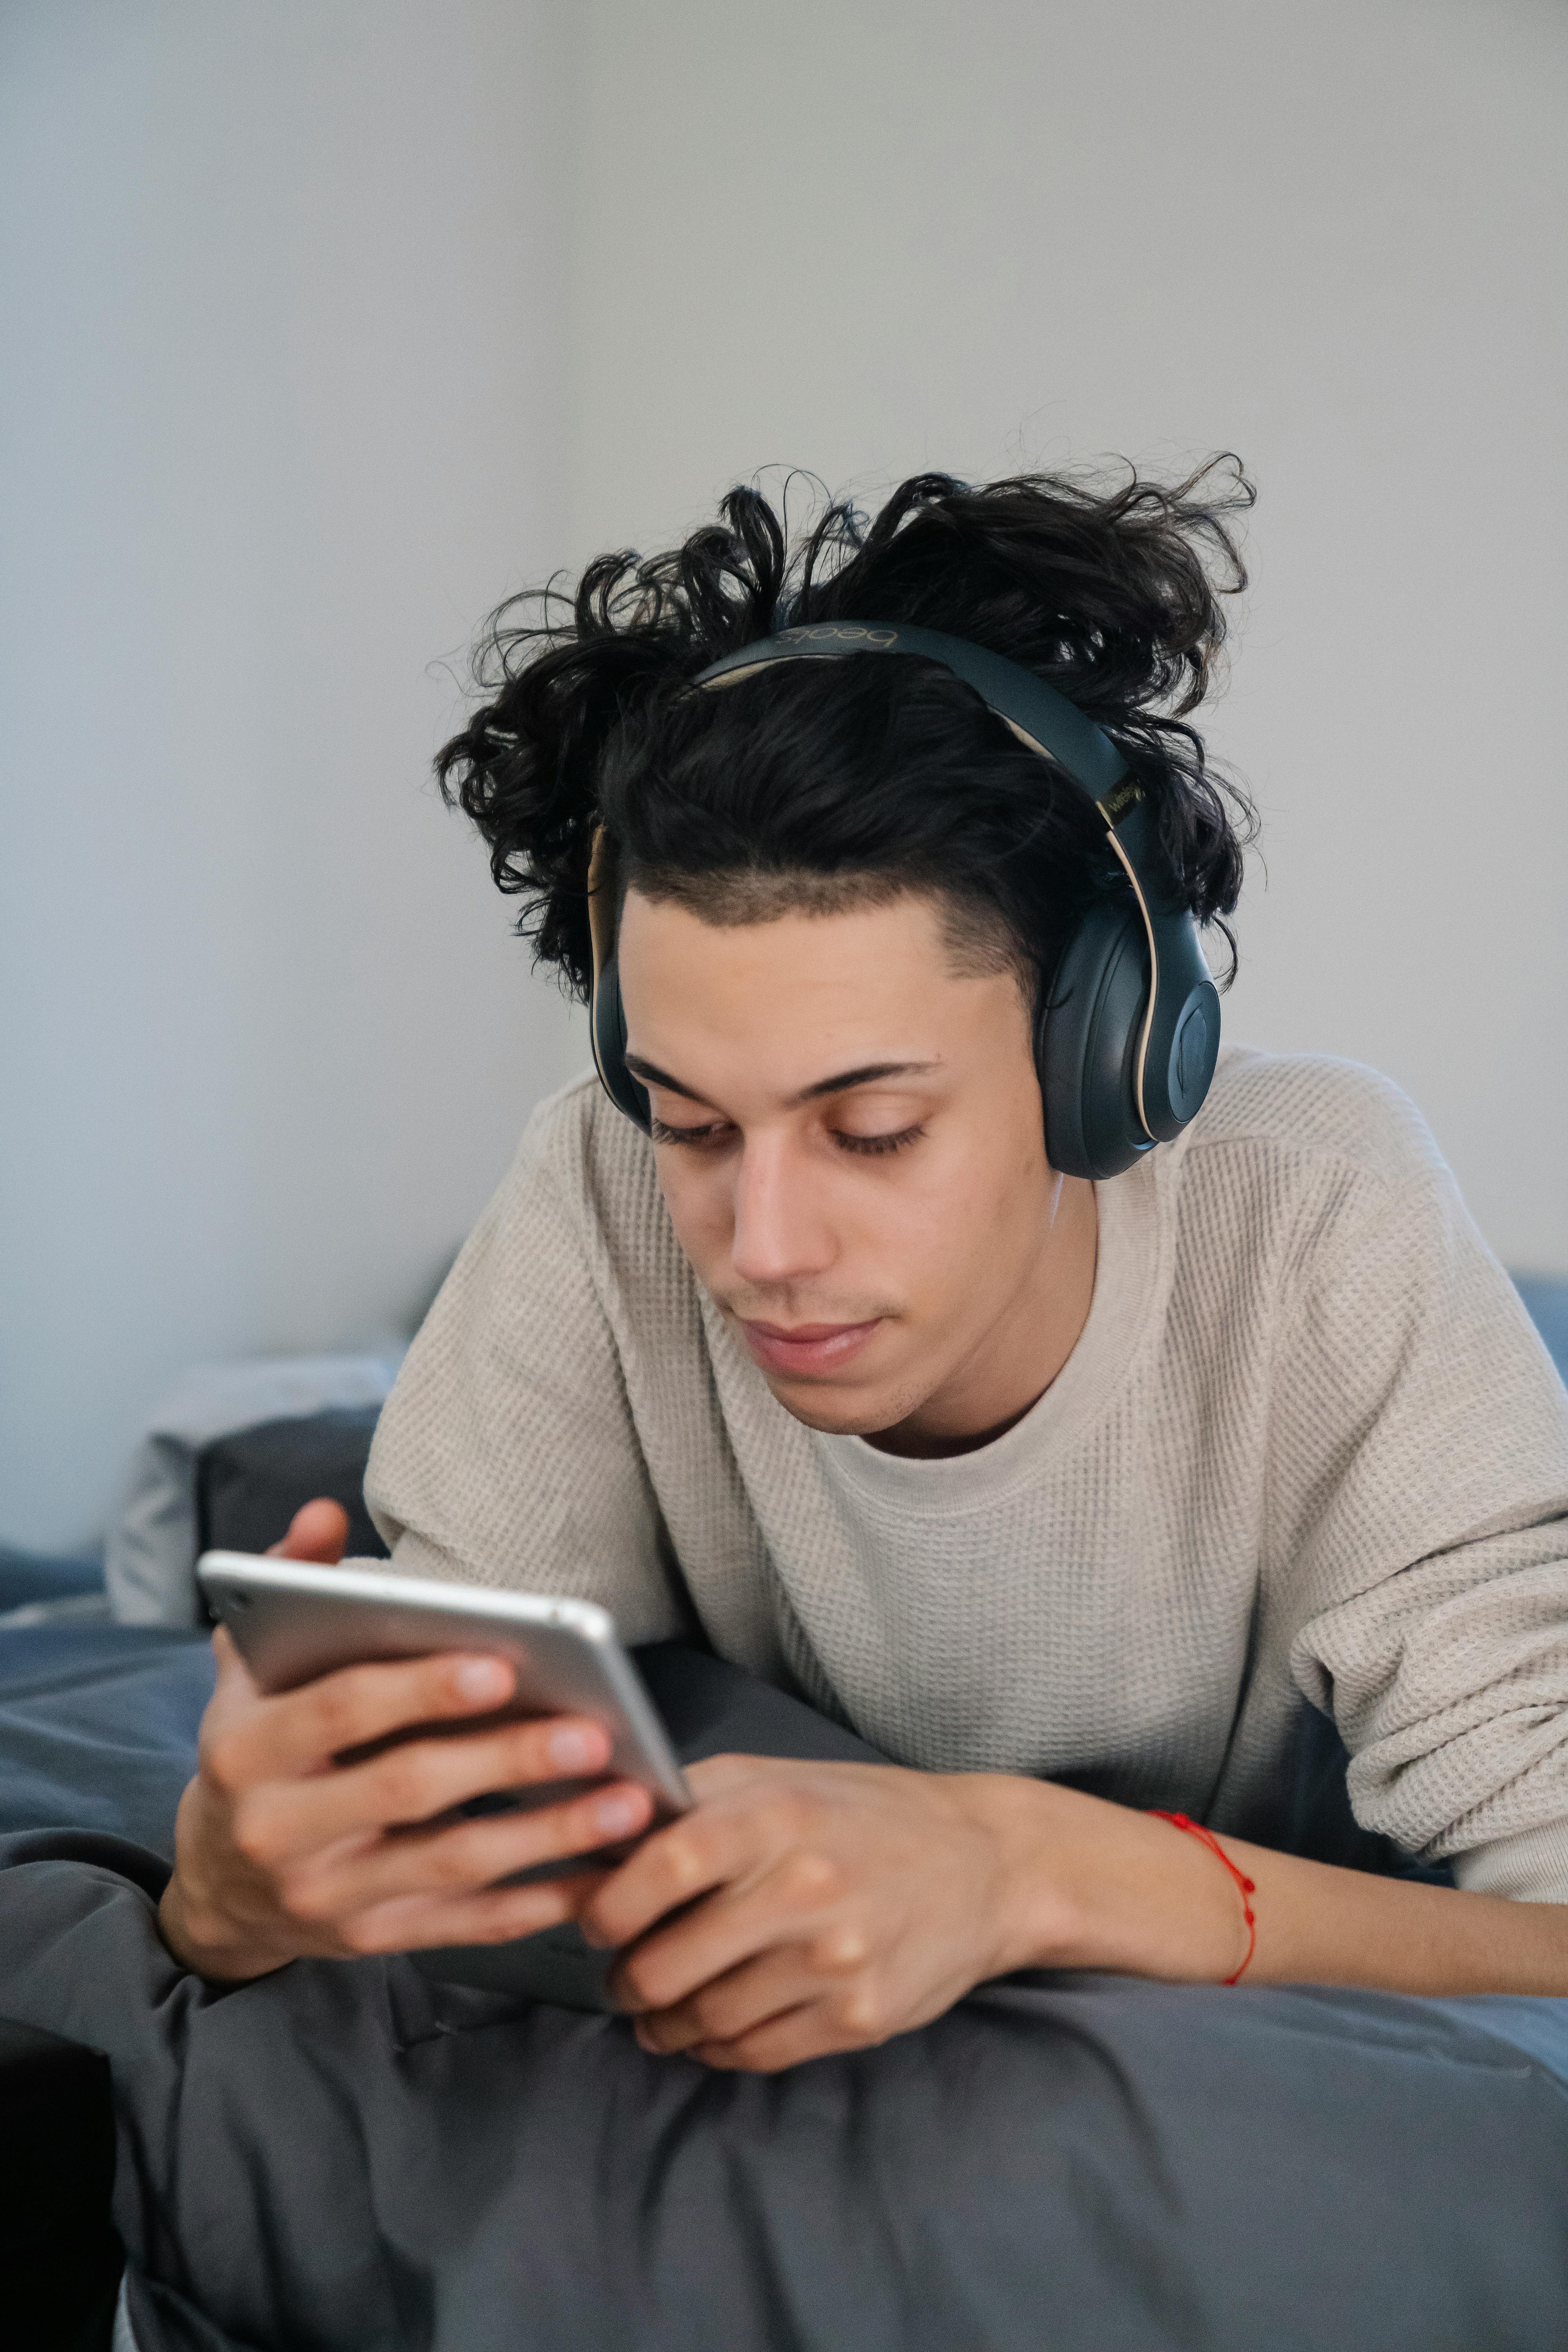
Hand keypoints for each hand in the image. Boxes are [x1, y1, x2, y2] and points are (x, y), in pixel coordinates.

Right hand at [158, 1504, 654, 1981]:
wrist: (220, 1886)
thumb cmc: (257, 1747)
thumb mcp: (249, 1666)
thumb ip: (286, 1583)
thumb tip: (324, 1514)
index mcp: (247, 1748)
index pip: (342, 1709)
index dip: (422, 1687)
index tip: (504, 1664)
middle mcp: (280, 1829)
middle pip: (408, 1788)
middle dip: (507, 1759)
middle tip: (593, 1732)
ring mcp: (328, 1894)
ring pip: (452, 1864)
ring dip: (548, 1835)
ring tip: (627, 1799)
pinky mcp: (372, 1940)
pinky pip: (466, 1925)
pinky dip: (540, 1904)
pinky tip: (603, 1877)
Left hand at [582, 1755, 1039, 2072]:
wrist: (985, 1864)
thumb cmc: (864, 1814)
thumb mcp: (776, 1777)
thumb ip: (689, 1800)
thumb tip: (598, 1837)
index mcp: (776, 1816)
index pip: (661, 1866)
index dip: (610, 1905)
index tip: (598, 1920)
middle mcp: (804, 1888)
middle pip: (668, 1963)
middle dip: (625, 1980)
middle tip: (621, 1976)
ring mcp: (835, 1960)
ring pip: (705, 2018)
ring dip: (662, 2023)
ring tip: (655, 2011)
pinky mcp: (859, 2018)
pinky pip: (756, 2052)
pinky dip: (715, 2049)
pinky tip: (706, 2031)